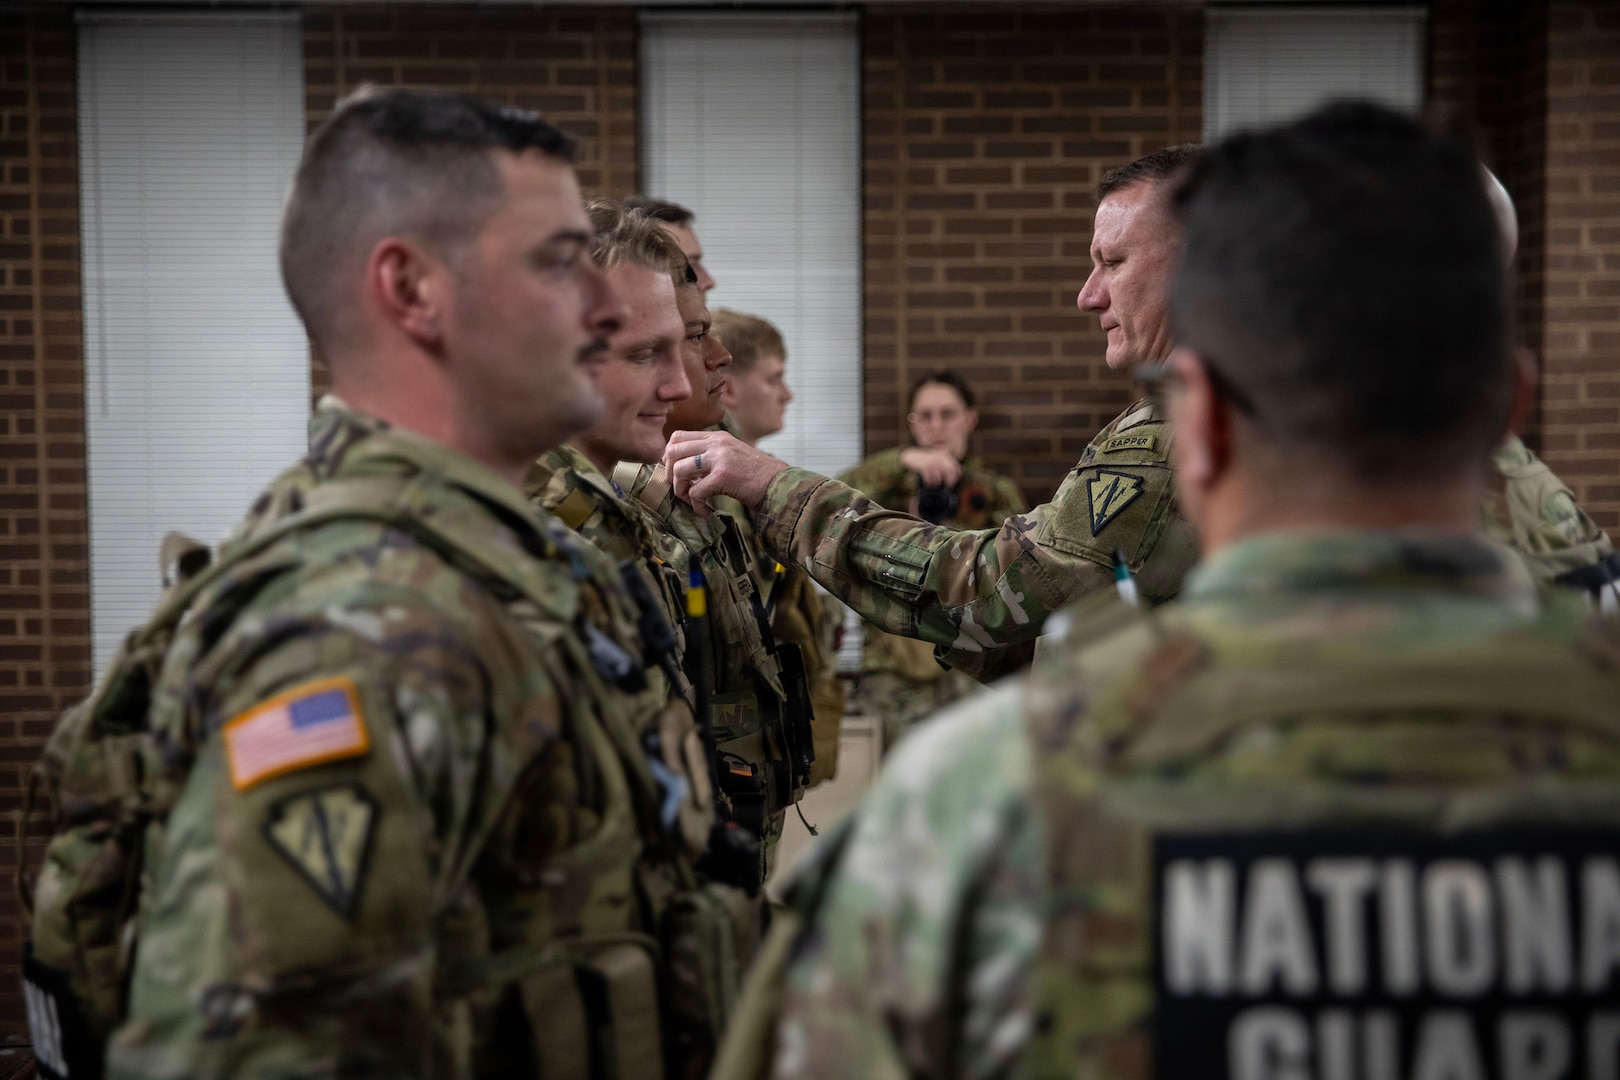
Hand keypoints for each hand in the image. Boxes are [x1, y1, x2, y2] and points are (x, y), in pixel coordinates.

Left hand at [664, 430, 789, 515]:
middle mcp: (717, 443)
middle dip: (669, 473)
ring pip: (679, 470)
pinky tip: (706, 512)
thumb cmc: (757, 476)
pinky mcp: (723, 476)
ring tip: (692, 501)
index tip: (675, 472)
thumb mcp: (733, 454)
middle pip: (672, 451)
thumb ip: (711, 454)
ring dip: (680, 490)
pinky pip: (695, 492)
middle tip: (679, 489)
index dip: (669, 456)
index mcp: (717, 437)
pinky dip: (696, 506)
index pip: (678, 436)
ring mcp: (720, 458)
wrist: (780, 485)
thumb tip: (684, 467)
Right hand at [899, 446, 961, 487]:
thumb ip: (944, 467)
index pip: (956, 468)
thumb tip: (950, 480)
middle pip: (950, 471)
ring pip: (939, 477)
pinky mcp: (924, 466)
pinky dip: (928, 483)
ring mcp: (932, 461)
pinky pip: (929, 478)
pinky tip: (927, 483)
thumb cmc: (925, 461)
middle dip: (949, 481)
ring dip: (936, 483)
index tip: (950, 484)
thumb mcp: (936, 460)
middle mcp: (940, 457)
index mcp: (945, 456)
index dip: (955, 478)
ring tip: (933, 485)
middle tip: (945, 487)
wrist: (911, 456)